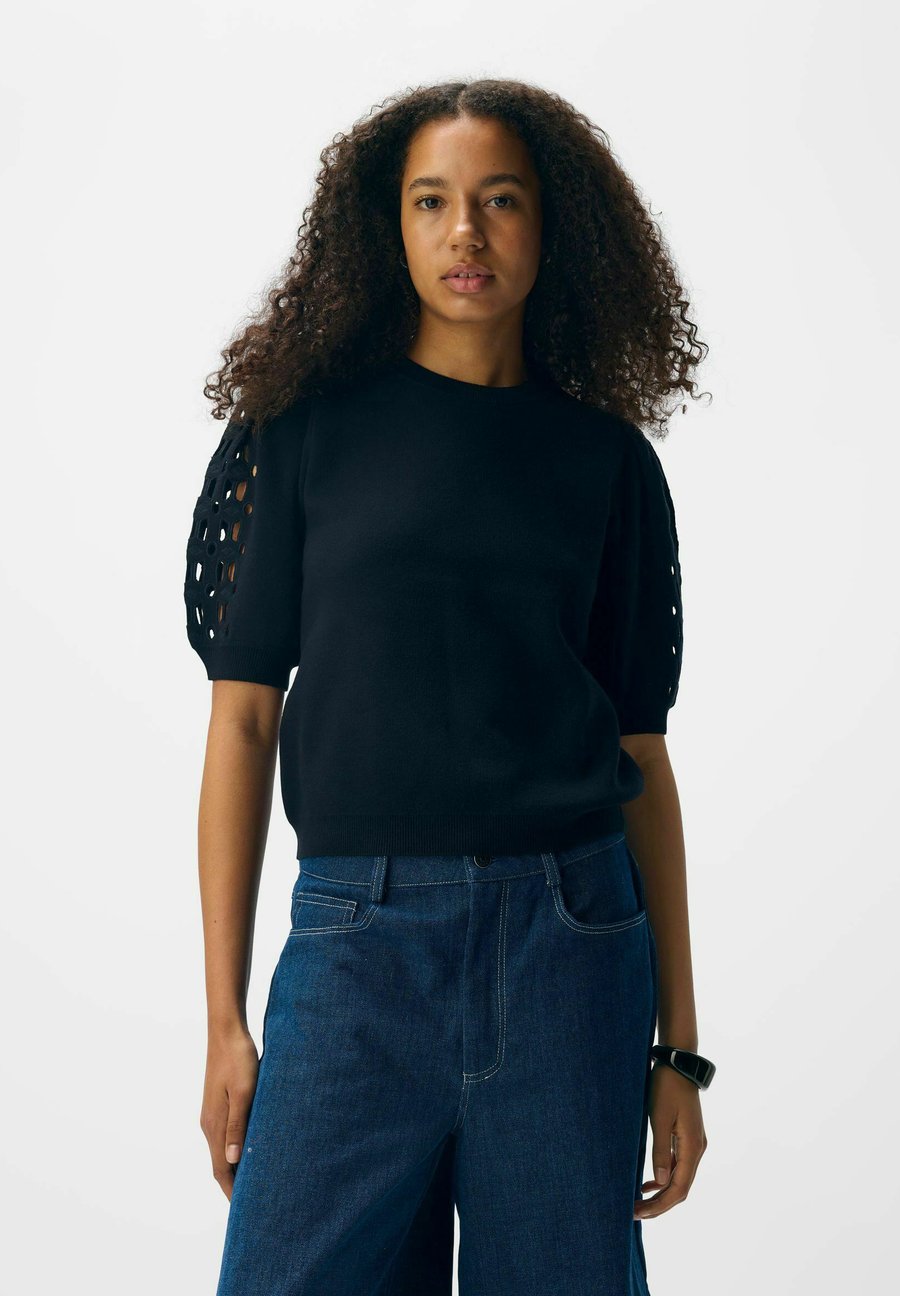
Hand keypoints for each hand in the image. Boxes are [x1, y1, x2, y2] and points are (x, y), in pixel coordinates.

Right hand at [200, 1024, 259, 1200]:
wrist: (226, 1031)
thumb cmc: (239, 1059)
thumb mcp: (243, 1092)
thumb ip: (238, 1125)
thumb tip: (233, 1159)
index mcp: (214, 1125)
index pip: (221, 1170)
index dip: (232, 1192)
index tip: (245, 1212)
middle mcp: (210, 1124)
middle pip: (220, 1165)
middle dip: (234, 1185)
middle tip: (253, 1204)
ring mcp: (212, 1114)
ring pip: (223, 1151)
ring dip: (236, 1168)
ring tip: (254, 1183)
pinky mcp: (218, 1104)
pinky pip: (226, 1137)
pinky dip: (236, 1151)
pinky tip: (250, 1150)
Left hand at [634, 1062, 707, 1218]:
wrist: (678, 1063)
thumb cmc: (666, 1087)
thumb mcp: (659, 1118)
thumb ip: (660, 1151)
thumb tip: (660, 1183)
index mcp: (692, 1147)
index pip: (679, 1189)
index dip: (659, 1205)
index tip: (638, 1212)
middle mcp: (696, 1149)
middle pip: (681, 1188)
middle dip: (659, 1204)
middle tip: (634, 1212)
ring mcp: (693, 1144)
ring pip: (679, 1178)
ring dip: (660, 1193)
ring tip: (638, 1202)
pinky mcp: (686, 1137)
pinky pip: (677, 1166)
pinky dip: (663, 1178)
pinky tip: (647, 1183)